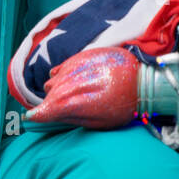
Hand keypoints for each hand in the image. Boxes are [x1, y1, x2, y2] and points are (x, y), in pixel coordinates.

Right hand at [22, 47, 139, 129]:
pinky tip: (77, 80)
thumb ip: (67, 117)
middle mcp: (64, 84)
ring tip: (79, 93)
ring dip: (59, 88)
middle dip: (54, 103)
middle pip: (47, 96)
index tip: (39, 117)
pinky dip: (63, 76)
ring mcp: (70, 68)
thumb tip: (46, 116)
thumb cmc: (121, 106)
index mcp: (67, 104)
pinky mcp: (77, 56)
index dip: (39, 116)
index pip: (40, 112)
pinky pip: (59, 69)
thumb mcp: (95, 122)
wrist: (140, 80)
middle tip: (74, 107)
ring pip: (52, 82)